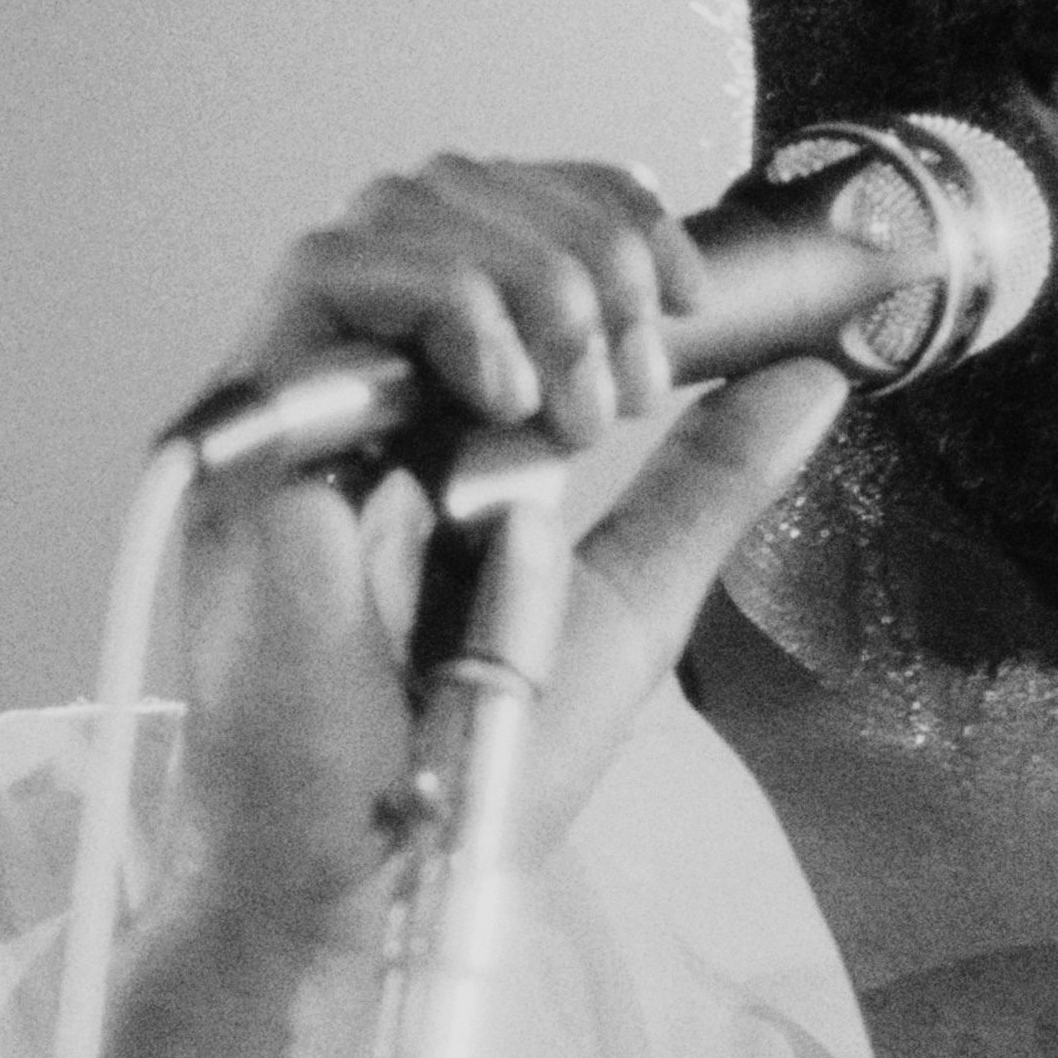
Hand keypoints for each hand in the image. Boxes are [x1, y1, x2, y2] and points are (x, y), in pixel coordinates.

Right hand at [87, 157, 848, 1057]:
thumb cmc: (471, 767)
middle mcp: (356, 393)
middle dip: (582, 241)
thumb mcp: (634, 592)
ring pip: (397, 212)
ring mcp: (297, 409)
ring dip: (530, 273)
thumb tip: (805, 383)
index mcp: (432, 413)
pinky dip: (445, 304)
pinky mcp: (252, 437)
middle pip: (452, 189)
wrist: (381, 867)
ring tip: (582, 404)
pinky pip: (327, 274)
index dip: (603, 217)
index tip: (689, 301)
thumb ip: (705, 481)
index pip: (503, 224)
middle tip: (641, 369)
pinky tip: (508, 402)